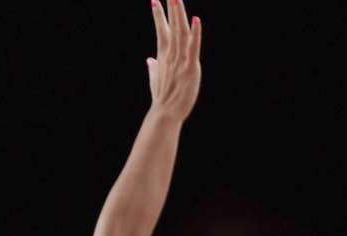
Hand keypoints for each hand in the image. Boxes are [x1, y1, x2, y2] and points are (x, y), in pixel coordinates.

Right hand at [147, 0, 201, 120]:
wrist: (165, 113)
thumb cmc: (162, 98)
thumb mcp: (156, 79)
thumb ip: (154, 67)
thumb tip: (150, 60)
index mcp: (164, 56)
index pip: (161, 30)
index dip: (159, 16)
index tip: (155, 1)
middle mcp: (171, 55)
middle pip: (172, 27)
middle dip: (170, 9)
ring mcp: (180, 60)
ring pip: (181, 32)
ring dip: (179, 15)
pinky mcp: (190, 68)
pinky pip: (193, 47)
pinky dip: (195, 33)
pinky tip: (196, 20)